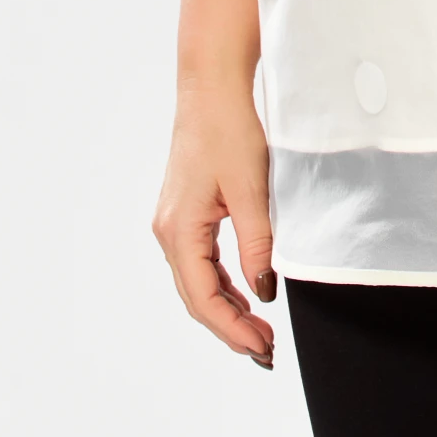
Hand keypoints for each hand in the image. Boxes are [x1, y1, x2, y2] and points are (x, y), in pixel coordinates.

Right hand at [151, 81, 276, 366]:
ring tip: (259, 330)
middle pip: (198, 296)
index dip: (233, 329)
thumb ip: (257, 244)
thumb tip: (264, 292)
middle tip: (266, 350)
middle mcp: (169, 231)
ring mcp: (176, 221)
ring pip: (199, 281)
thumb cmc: (229, 128)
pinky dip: (224, 282)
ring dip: (228, 307)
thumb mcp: (252, 190)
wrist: (213, 86)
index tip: (262, 348)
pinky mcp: (188, 211)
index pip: (204, 298)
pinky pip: (203, 260)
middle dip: (230, 327)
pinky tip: (246, 293)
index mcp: (179, 230)